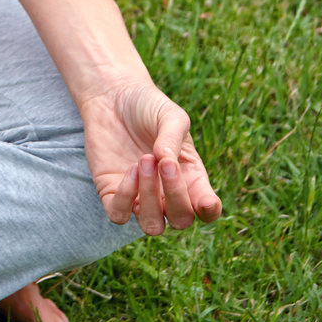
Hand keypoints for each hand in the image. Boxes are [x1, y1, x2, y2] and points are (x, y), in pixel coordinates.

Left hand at [79, 79, 221, 234]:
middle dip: (176, 196)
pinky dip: (126, 198)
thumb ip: (173, 139)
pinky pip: (119, 215)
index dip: (209, 212)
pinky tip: (130, 169)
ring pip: (152, 226)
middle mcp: (166, 194)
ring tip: (145, 160)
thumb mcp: (170, 116)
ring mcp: (139, 196)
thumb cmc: (147, 107)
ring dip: (150, 199)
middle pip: (181, 221)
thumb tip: (167, 162)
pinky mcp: (111, 193)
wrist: (111, 96)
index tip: (207, 201)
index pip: (207, 210)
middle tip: (165, 163)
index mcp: (190, 178)